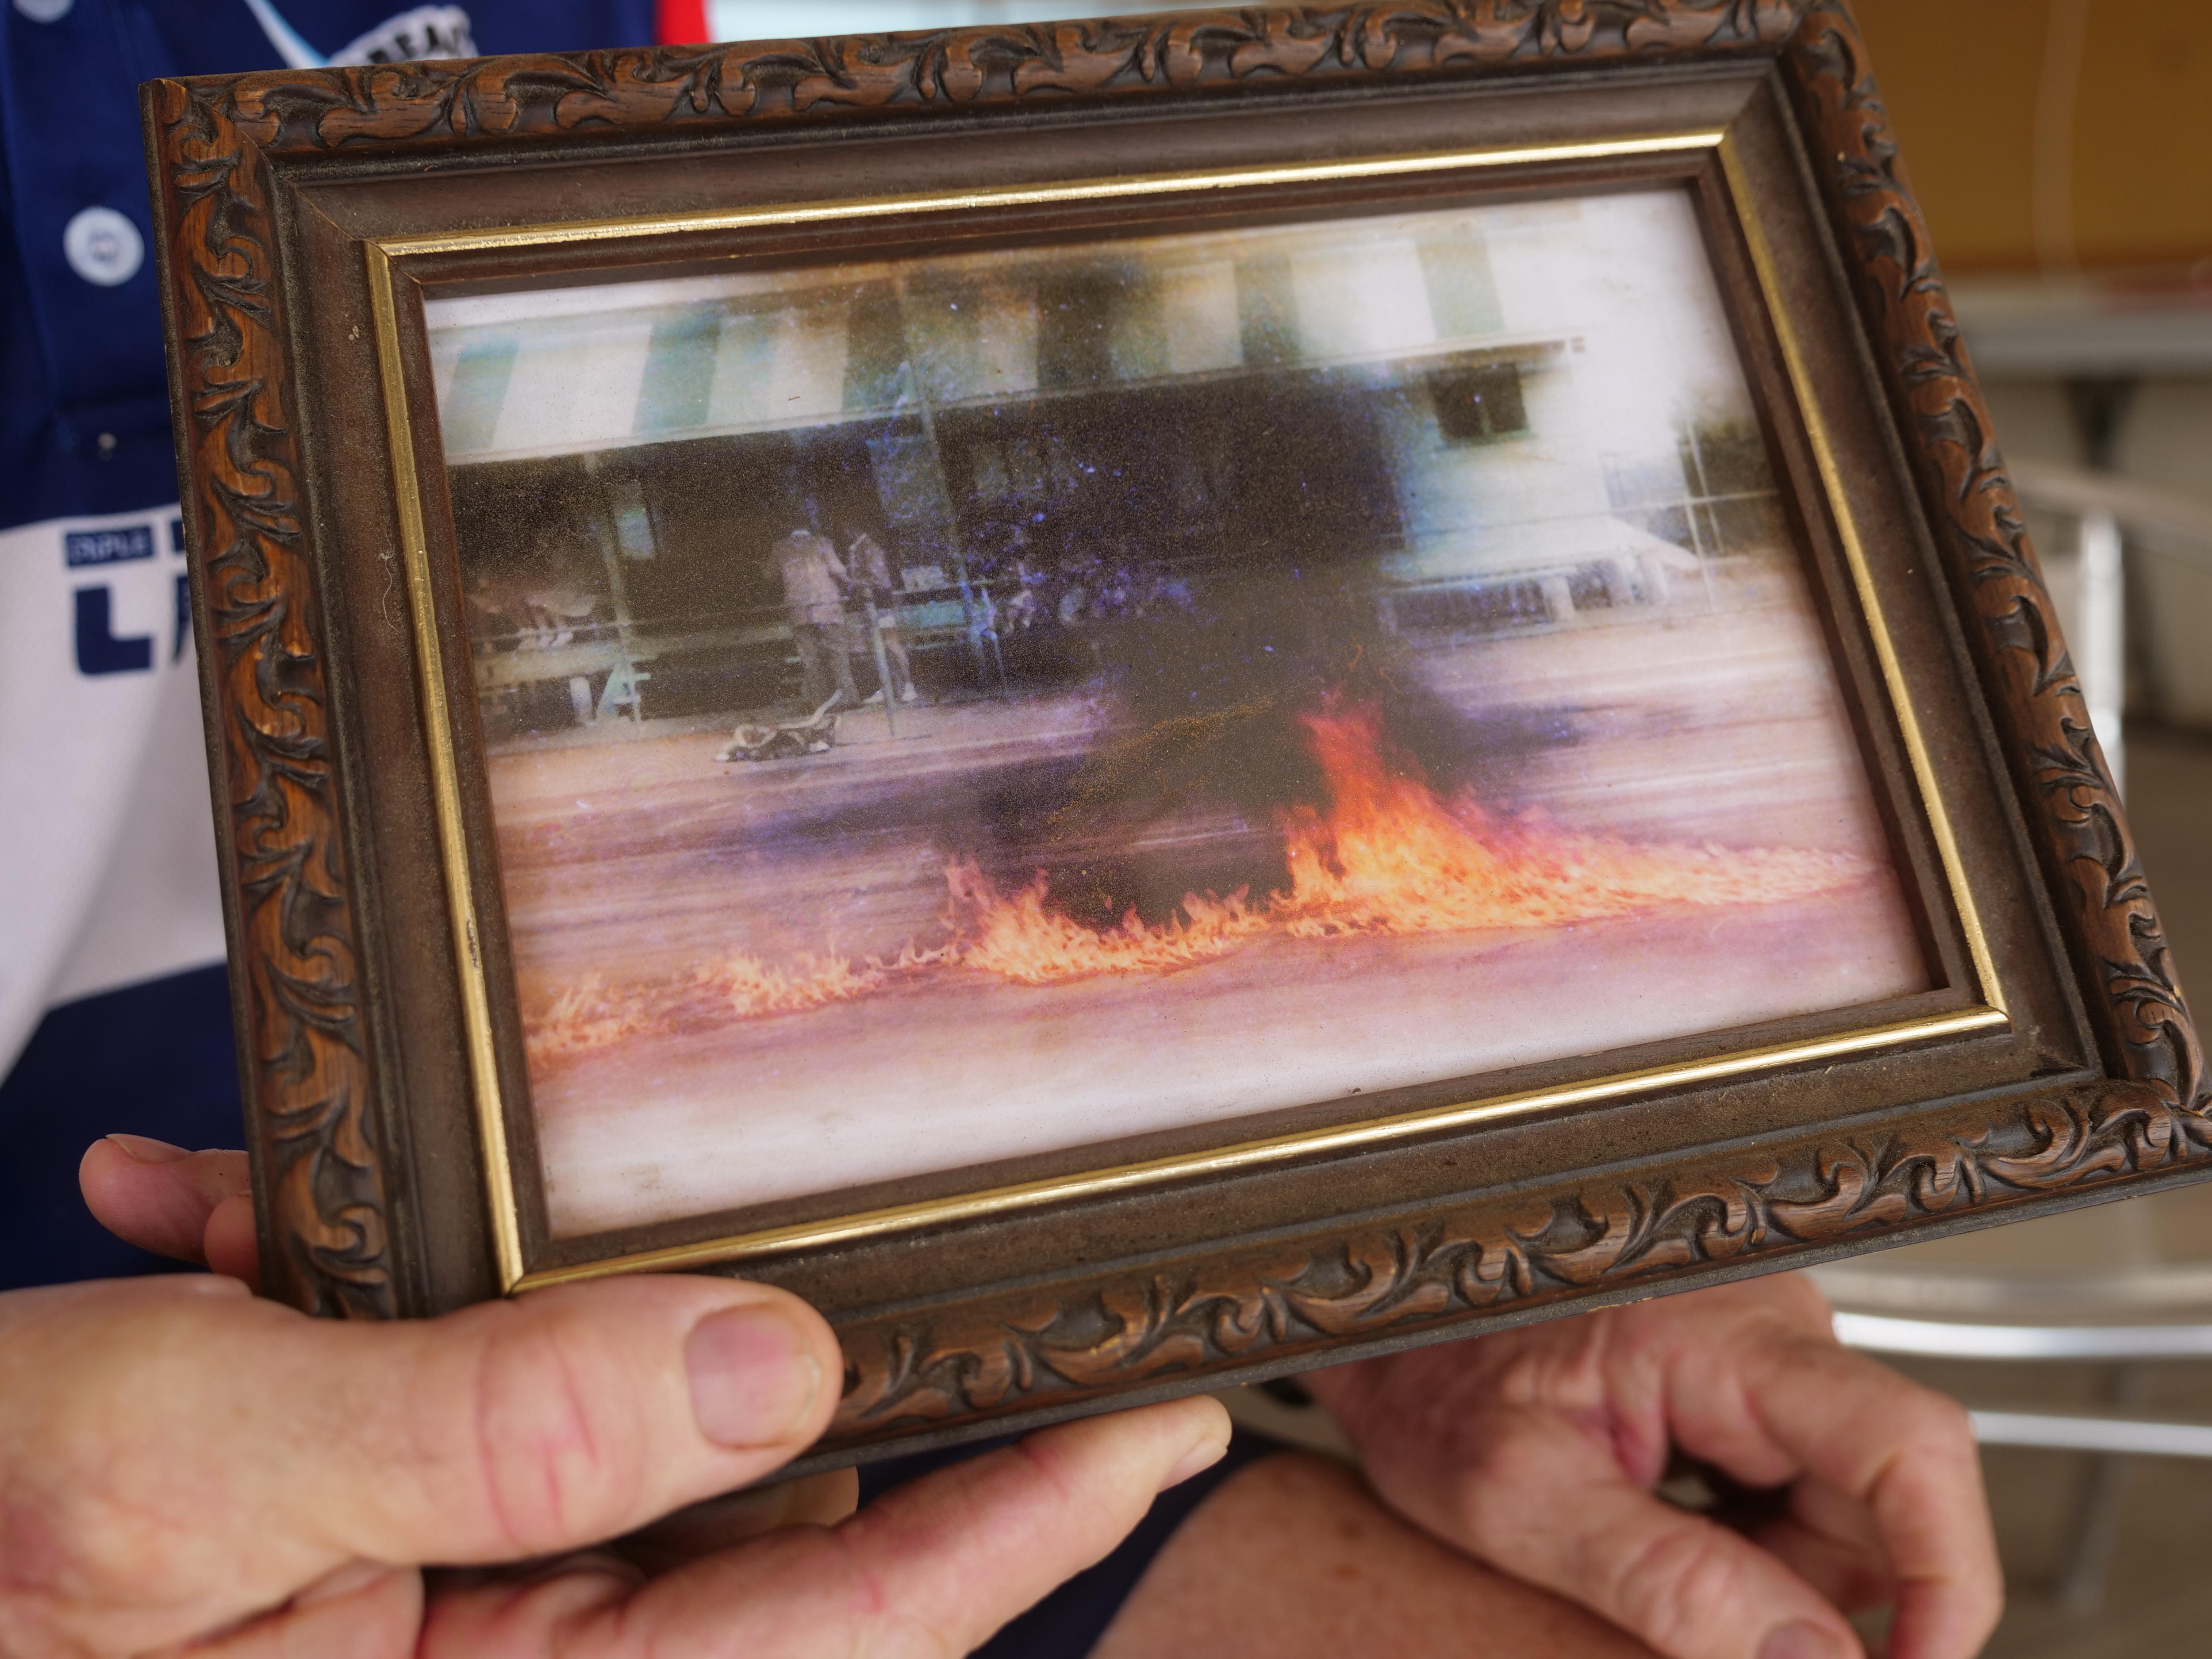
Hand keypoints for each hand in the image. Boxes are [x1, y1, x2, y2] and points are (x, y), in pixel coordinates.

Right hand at [0, 1137, 1229, 1656]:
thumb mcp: (197, 1468)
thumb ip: (490, 1429)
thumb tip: (770, 1368)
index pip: (843, 1621)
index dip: (1026, 1522)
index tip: (1166, 1408)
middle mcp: (495, 1658)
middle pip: (731, 1489)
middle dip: (705, 1322)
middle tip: (714, 1187)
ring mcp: (430, 1594)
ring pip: (581, 1408)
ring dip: (463, 1294)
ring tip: (282, 1227)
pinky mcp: (365, 1527)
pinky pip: (442, 1398)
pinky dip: (344, 1297)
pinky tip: (220, 1230)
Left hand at [1305, 1275, 2000, 1658]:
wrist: (1380, 1330)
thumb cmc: (1426, 1377)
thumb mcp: (1520, 1498)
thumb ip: (1667, 1580)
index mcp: (1725, 1332)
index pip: (1912, 1444)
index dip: (1949, 1577)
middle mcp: (1769, 1329)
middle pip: (1883, 1500)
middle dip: (1819, 1596)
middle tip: (1693, 1620)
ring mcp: (1764, 1359)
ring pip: (1844, 1516)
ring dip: (1770, 1578)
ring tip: (1637, 1554)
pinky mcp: (1745, 1393)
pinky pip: (1797, 1502)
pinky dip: (1747, 1553)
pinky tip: (1660, 1540)